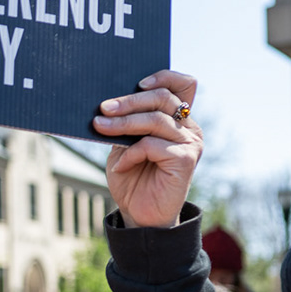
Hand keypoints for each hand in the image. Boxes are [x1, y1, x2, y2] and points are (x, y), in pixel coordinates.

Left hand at [93, 70, 203, 227]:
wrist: (139, 214)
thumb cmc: (132, 177)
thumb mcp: (125, 144)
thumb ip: (128, 123)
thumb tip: (110, 102)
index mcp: (178, 119)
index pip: (183, 84)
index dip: (164, 77)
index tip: (138, 83)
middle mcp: (189, 128)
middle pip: (163, 98)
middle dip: (129, 101)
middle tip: (103, 109)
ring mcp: (191, 143)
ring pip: (155, 120)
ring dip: (123, 123)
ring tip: (99, 127)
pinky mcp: (186, 160)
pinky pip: (152, 145)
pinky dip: (131, 153)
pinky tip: (119, 165)